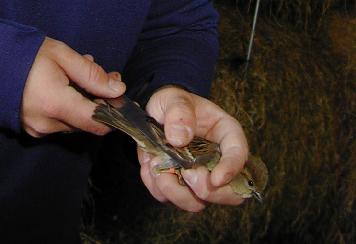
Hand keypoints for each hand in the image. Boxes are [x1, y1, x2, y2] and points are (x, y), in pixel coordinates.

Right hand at [21, 37, 125, 136]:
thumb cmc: (26, 56)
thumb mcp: (63, 56)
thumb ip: (93, 75)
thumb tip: (118, 90)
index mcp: (56, 104)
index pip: (98, 122)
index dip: (115, 114)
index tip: (121, 101)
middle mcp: (47, 123)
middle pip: (89, 122)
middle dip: (100, 102)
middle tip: (105, 78)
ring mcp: (39, 129)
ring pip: (77, 122)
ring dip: (85, 104)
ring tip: (80, 79)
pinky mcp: (34, 130)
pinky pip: (62, 123)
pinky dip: (70, 109)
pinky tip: (67, 89)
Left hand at [137, 86, 247, 211]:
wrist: (156, 115)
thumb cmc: (173, 104)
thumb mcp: (175, 98)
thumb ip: (179, 112)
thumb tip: (180, 139)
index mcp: (226, 135)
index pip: (239, 154)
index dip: (231, 170)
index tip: (216, 178)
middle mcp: (217, 161)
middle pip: (229, 193)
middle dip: (207, 191)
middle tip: (186, 175)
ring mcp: (199, 177)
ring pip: (198, 203)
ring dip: (176, 192)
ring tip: (156, 165)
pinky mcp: (179, 186)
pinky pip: (171, 199)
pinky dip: (158, 188)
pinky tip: (150, 166)